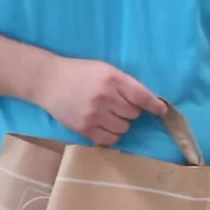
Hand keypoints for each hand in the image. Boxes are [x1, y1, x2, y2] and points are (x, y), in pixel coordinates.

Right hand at [33, 57, 165, 145]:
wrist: (47, 80)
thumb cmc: (80, 72)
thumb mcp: (104, 69)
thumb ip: (125, 83)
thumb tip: (149, 100)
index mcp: (112, 79)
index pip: (142, 96)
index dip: (155, 106)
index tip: (161, 111)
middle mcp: (105, 97)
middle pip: (134, 114)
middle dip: (130, 110)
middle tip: (118, 105)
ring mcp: (94, 115)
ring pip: (123, 128)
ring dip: (121, 123)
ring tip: (108, 114)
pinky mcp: (84, 128)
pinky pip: (109, 140)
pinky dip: (111, 135)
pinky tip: (104, 125)